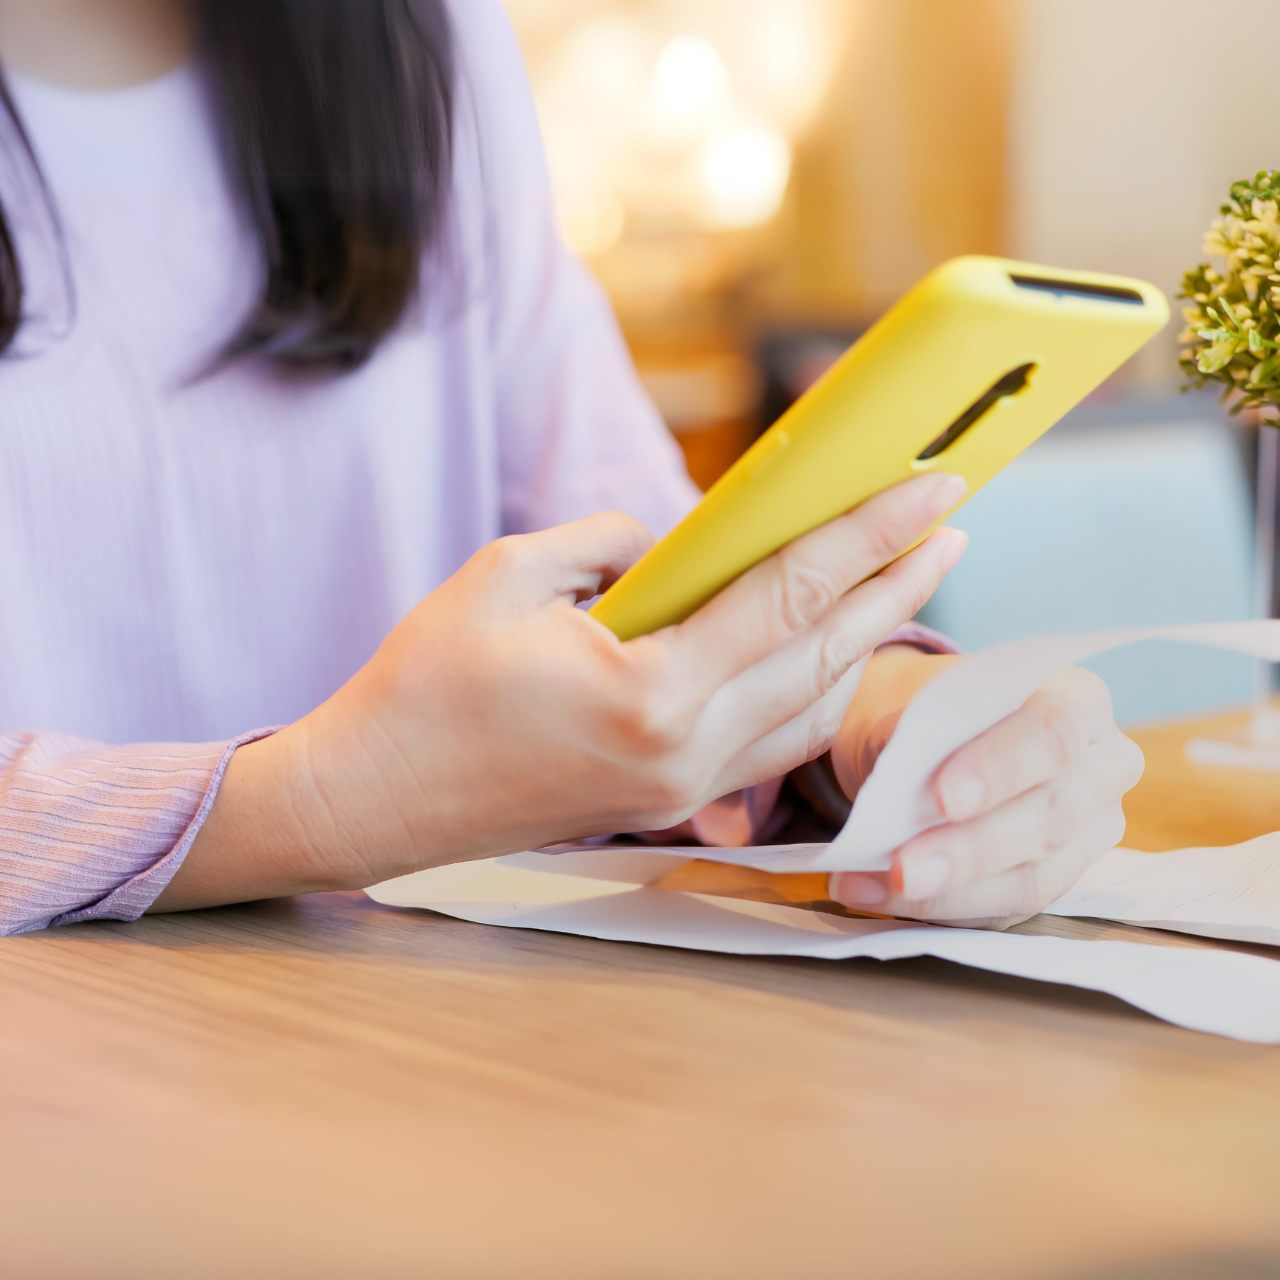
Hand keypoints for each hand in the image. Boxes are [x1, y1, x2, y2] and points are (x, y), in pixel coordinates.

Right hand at [156, 473, 968, 910]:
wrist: (374, 797)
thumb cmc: (425, 682)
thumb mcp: (511, 574)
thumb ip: (613, 543)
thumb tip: (676, 546)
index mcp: (650, 691)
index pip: (791, 596)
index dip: (868, 532)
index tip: (932, 484)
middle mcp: (685, 750)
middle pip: (825, 657)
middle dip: (897, 583)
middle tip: (951, 523)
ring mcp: (681, 787)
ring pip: (809, 708)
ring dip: (864, 639)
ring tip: (906, 578)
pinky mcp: (666, 801)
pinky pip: (769, 741)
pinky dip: (814, 691)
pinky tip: (830, 653)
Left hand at [828, 648, 1144, 929]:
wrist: (923, 736)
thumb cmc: (927, 712)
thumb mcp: (913, 705)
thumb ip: (916, 743)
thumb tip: (898, 799)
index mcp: (1076, 700)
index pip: (1053, 734)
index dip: (1001, 769)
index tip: (944, 798)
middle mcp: (1102, 768)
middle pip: (1051, 818)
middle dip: (971, 850)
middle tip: (902, 868)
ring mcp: (1089, 831)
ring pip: (1035, 878)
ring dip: (948, 892)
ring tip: (876, 884)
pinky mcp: (1058, 879)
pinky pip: (1008, 909)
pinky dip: (939, 906)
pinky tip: (880, 894)